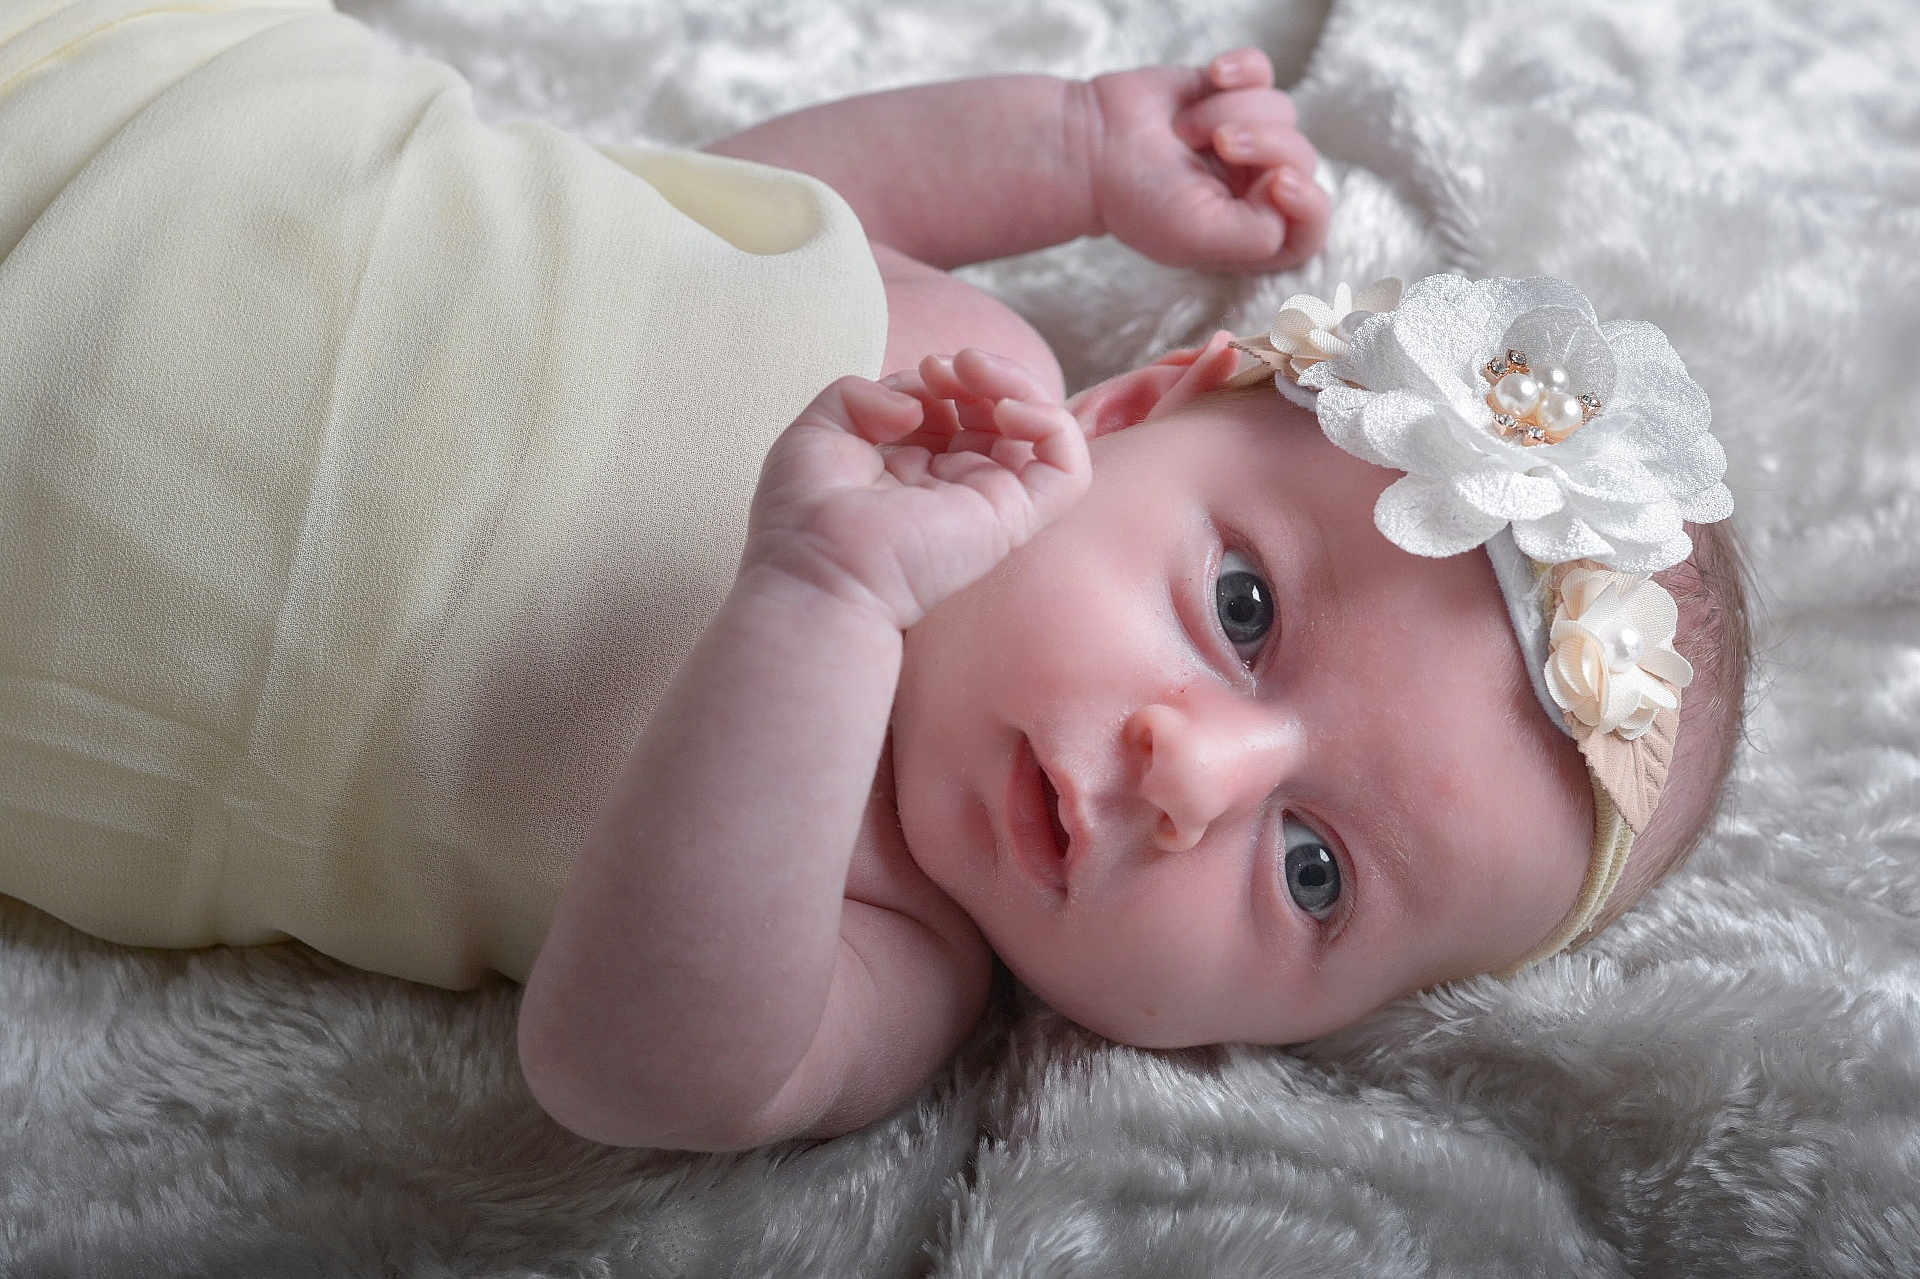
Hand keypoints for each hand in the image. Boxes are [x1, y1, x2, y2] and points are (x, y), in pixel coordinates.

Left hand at [744, 350, 1090, 630]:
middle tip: (943, 367)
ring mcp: (988, 502)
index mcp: (914, 469)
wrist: (816, 569)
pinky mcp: (1013, 521)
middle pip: (1001, 412)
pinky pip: (1067, 468)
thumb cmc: (805, 515)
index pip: (957, 406)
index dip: (945, 377)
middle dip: (982, 372)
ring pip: (1040, 430)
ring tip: (972, 371)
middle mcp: (956, 485)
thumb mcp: (819, 429)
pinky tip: (1008, 410)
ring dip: (1016, 383)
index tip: (915, 373)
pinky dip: (1052, 423)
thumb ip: (862, 395)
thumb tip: (916, 401)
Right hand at [1082, 47, 1330, 272]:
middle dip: (1263, 145)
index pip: (1311, 229)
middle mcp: (1256, 187)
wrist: (1090, 146)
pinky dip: (1241, 69)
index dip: (1308, 205)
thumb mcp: (1199, 237)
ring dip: (1230, 111)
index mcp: (1251, 233)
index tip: (1277, 183)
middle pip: (1303, 158)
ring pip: (1282, 110)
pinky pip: (1263, 71)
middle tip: (1219, 144)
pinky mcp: (1232, 92)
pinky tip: (1212, 76)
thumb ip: (1261, 235)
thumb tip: (1293, 190)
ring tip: (1186, 128)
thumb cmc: (1137, 199)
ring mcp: (1249, 137)